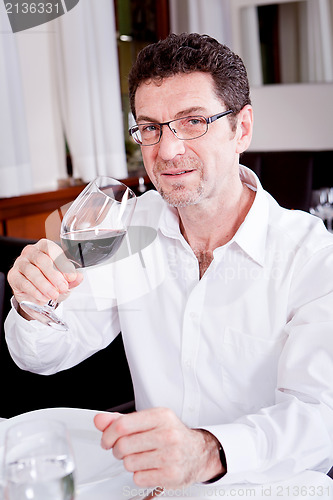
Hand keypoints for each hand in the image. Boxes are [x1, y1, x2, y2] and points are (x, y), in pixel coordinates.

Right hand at [7, 239, 82, 316]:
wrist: (38, 294)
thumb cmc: (51, 281)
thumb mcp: (64, 280)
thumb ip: (72, 279)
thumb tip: (79, 277)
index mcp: (45, 247)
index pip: (53, 250)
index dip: (62, 263)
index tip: (71, 277)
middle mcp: (31, 252)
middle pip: (41, 260)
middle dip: (54, 275)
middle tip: (63, 287)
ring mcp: (20, 263)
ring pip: (32, 271)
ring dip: (44, 285)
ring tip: (54, 295)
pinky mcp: (13, 276)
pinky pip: (23, 282)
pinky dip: (35, 291)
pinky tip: (43, 297)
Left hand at [94, 407, 223, 488]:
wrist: (197, 453)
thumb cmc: (171, 434)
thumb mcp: (150, 421)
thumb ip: (123, 420)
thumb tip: (100, 420)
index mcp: (161, 416)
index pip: (122, 425)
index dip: (108, 434)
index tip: (107, 440)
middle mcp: (167, 434)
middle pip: (123, 446)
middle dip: (118, 450)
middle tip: (124, 450)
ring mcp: (170, 455)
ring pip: (129, 463)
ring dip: (130, 462)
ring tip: (141, 457)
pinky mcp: (171, 475)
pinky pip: (138, 478)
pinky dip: (139, 475)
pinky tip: (149, 467)